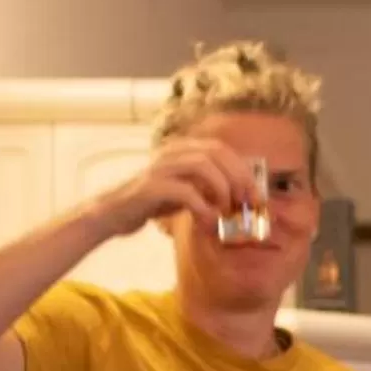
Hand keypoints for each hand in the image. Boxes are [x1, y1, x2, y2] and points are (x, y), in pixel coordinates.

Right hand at [94, 137, 262, 237]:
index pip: (222, 149)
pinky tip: (209, 222)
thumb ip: (210, 187)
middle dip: (238, 178)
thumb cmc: (154, 202)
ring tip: (228, 211)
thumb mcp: (187, 190)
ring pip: (203, 166)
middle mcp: (172, 151)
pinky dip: (203, 208)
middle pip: (216, 153)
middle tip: (247, 204)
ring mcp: (161, 167)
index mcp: (183, 149)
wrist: (114, 213)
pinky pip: (185, 192)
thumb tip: (244, 195)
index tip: (256, 196)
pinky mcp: (151, 187)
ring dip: (223, 189)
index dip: (244, 171)